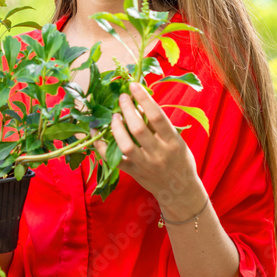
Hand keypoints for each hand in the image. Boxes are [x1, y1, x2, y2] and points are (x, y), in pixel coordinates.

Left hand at [95, 82, 204, 215]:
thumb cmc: (179, 160)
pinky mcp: (133, 172)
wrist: (180, 191)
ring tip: (113, 116)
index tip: (133, 85)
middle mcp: (159, 153)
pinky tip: (96, 133)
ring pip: (125, 145)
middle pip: (138, 129)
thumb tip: (139, 103)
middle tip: (121, 97)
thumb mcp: (177, 141)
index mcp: (173, 142)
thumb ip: (160, 125)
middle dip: (127, 110)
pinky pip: (113, 160)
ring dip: (116, 128)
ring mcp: (144, 164)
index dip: (144, 99)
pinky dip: (101, 147)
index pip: (157, 117)